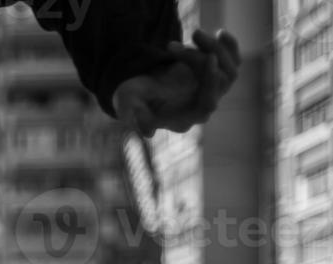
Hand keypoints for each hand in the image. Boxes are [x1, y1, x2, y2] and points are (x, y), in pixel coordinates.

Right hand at [113, 29, 240, 136]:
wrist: (140, 85)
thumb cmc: (132, 96)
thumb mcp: (127, 102)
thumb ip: (133, 115)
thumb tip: (147, 133)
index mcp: (184, 118)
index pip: (207, 104)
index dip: (212, 82)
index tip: (210, 57)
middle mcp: (202, 107)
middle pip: (219, 82)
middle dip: (200, 57)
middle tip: (180, 42)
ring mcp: (213, 92)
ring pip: (228, 69)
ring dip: (213, 47)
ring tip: (194, 34)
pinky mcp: (216, 76)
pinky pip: (232, 62)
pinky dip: (229, 47)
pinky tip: (221, 33)